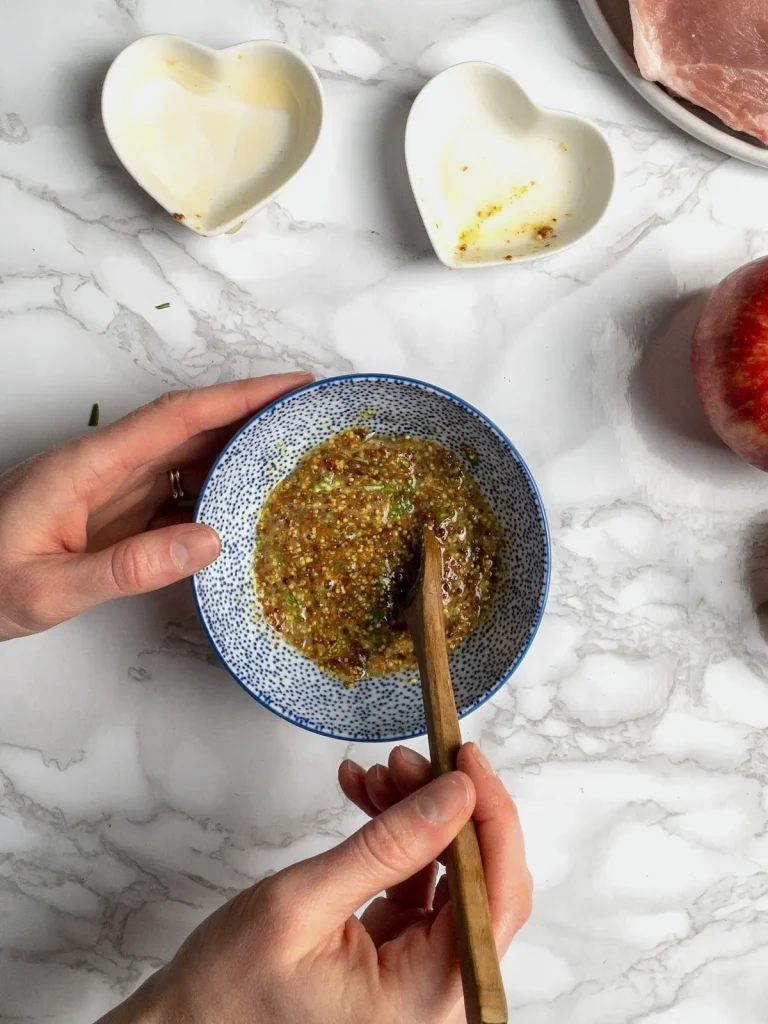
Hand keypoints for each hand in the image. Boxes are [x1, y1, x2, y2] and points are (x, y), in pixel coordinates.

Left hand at [0, 373, 312, 639]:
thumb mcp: (50, 588)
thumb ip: (128, 567)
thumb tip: (211, 542)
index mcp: (89, 466)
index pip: (178, 416)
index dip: (239, 397)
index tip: (290, 385)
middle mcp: (105, 466)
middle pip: (191, 427)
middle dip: (253, 414)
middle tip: (310, 416)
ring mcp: (110, 488)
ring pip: (187, 458)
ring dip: (238, 453)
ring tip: (293, 457)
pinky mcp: (112, 512)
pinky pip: (174, 494)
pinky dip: (214, 494)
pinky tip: (244, 509)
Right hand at [99, 743, 530, 1023]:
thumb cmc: (229, 987)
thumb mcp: (304, 902)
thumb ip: (389, 846)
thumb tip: (458, 793)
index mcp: (426, 999)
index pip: (496, 897)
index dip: (492, 817)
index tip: (465, 758)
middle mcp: (439, 996)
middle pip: (479, 881)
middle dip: (446, 808)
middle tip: (408, 758)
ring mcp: (421, 978)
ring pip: (450, 875)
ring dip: (417, 816)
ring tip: (376, 773)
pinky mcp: (401, 957)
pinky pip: (420, 885)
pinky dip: (397, 839)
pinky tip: (368, 799)